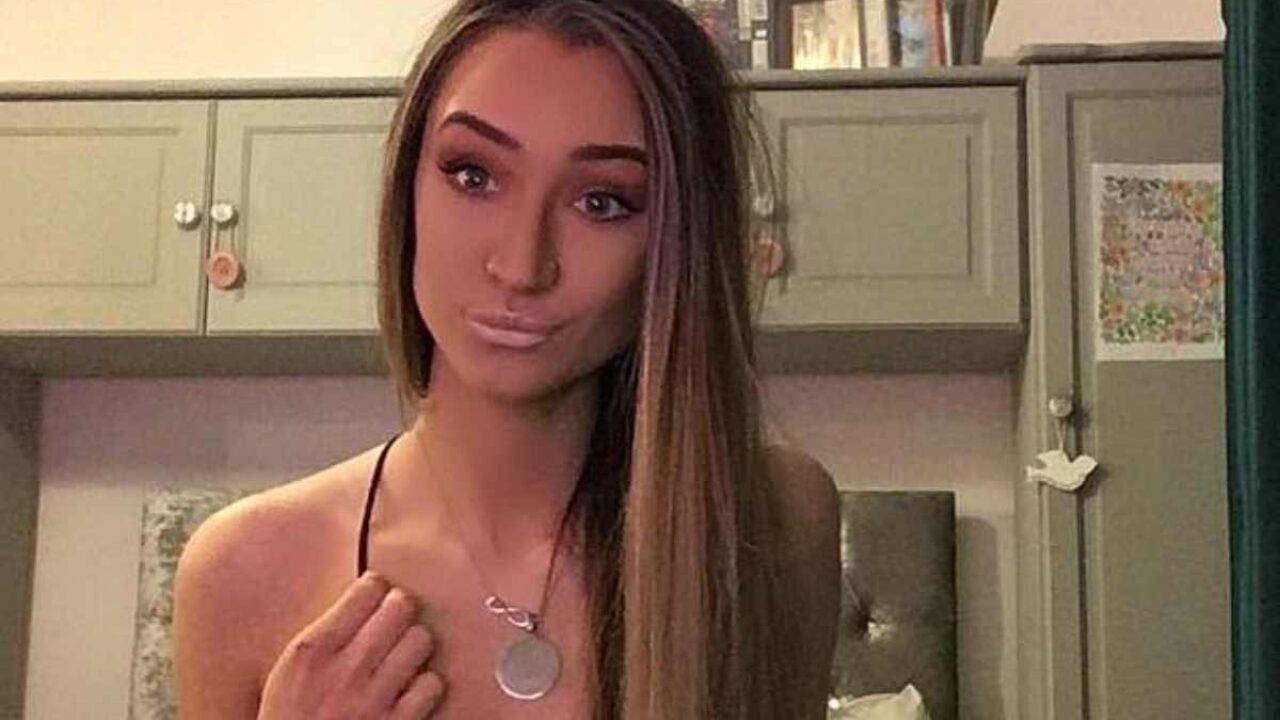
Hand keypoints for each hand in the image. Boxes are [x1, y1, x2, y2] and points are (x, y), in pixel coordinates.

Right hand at [257, 571, 444, 719]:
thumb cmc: (291, 718)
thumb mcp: (289, 671)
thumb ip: (323, 637)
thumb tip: (362, 601)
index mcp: (313, 650)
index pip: (366, 591)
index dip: (377, 587)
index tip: (378, 591)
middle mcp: (346, 669)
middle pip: (400, 608)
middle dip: (400, 608)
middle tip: (396, 616)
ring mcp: (373, 698)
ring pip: (421, 640)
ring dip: (414, 644)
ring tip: (403, 653)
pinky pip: (432, 684)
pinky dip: (425, 684)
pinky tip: (411, 687)